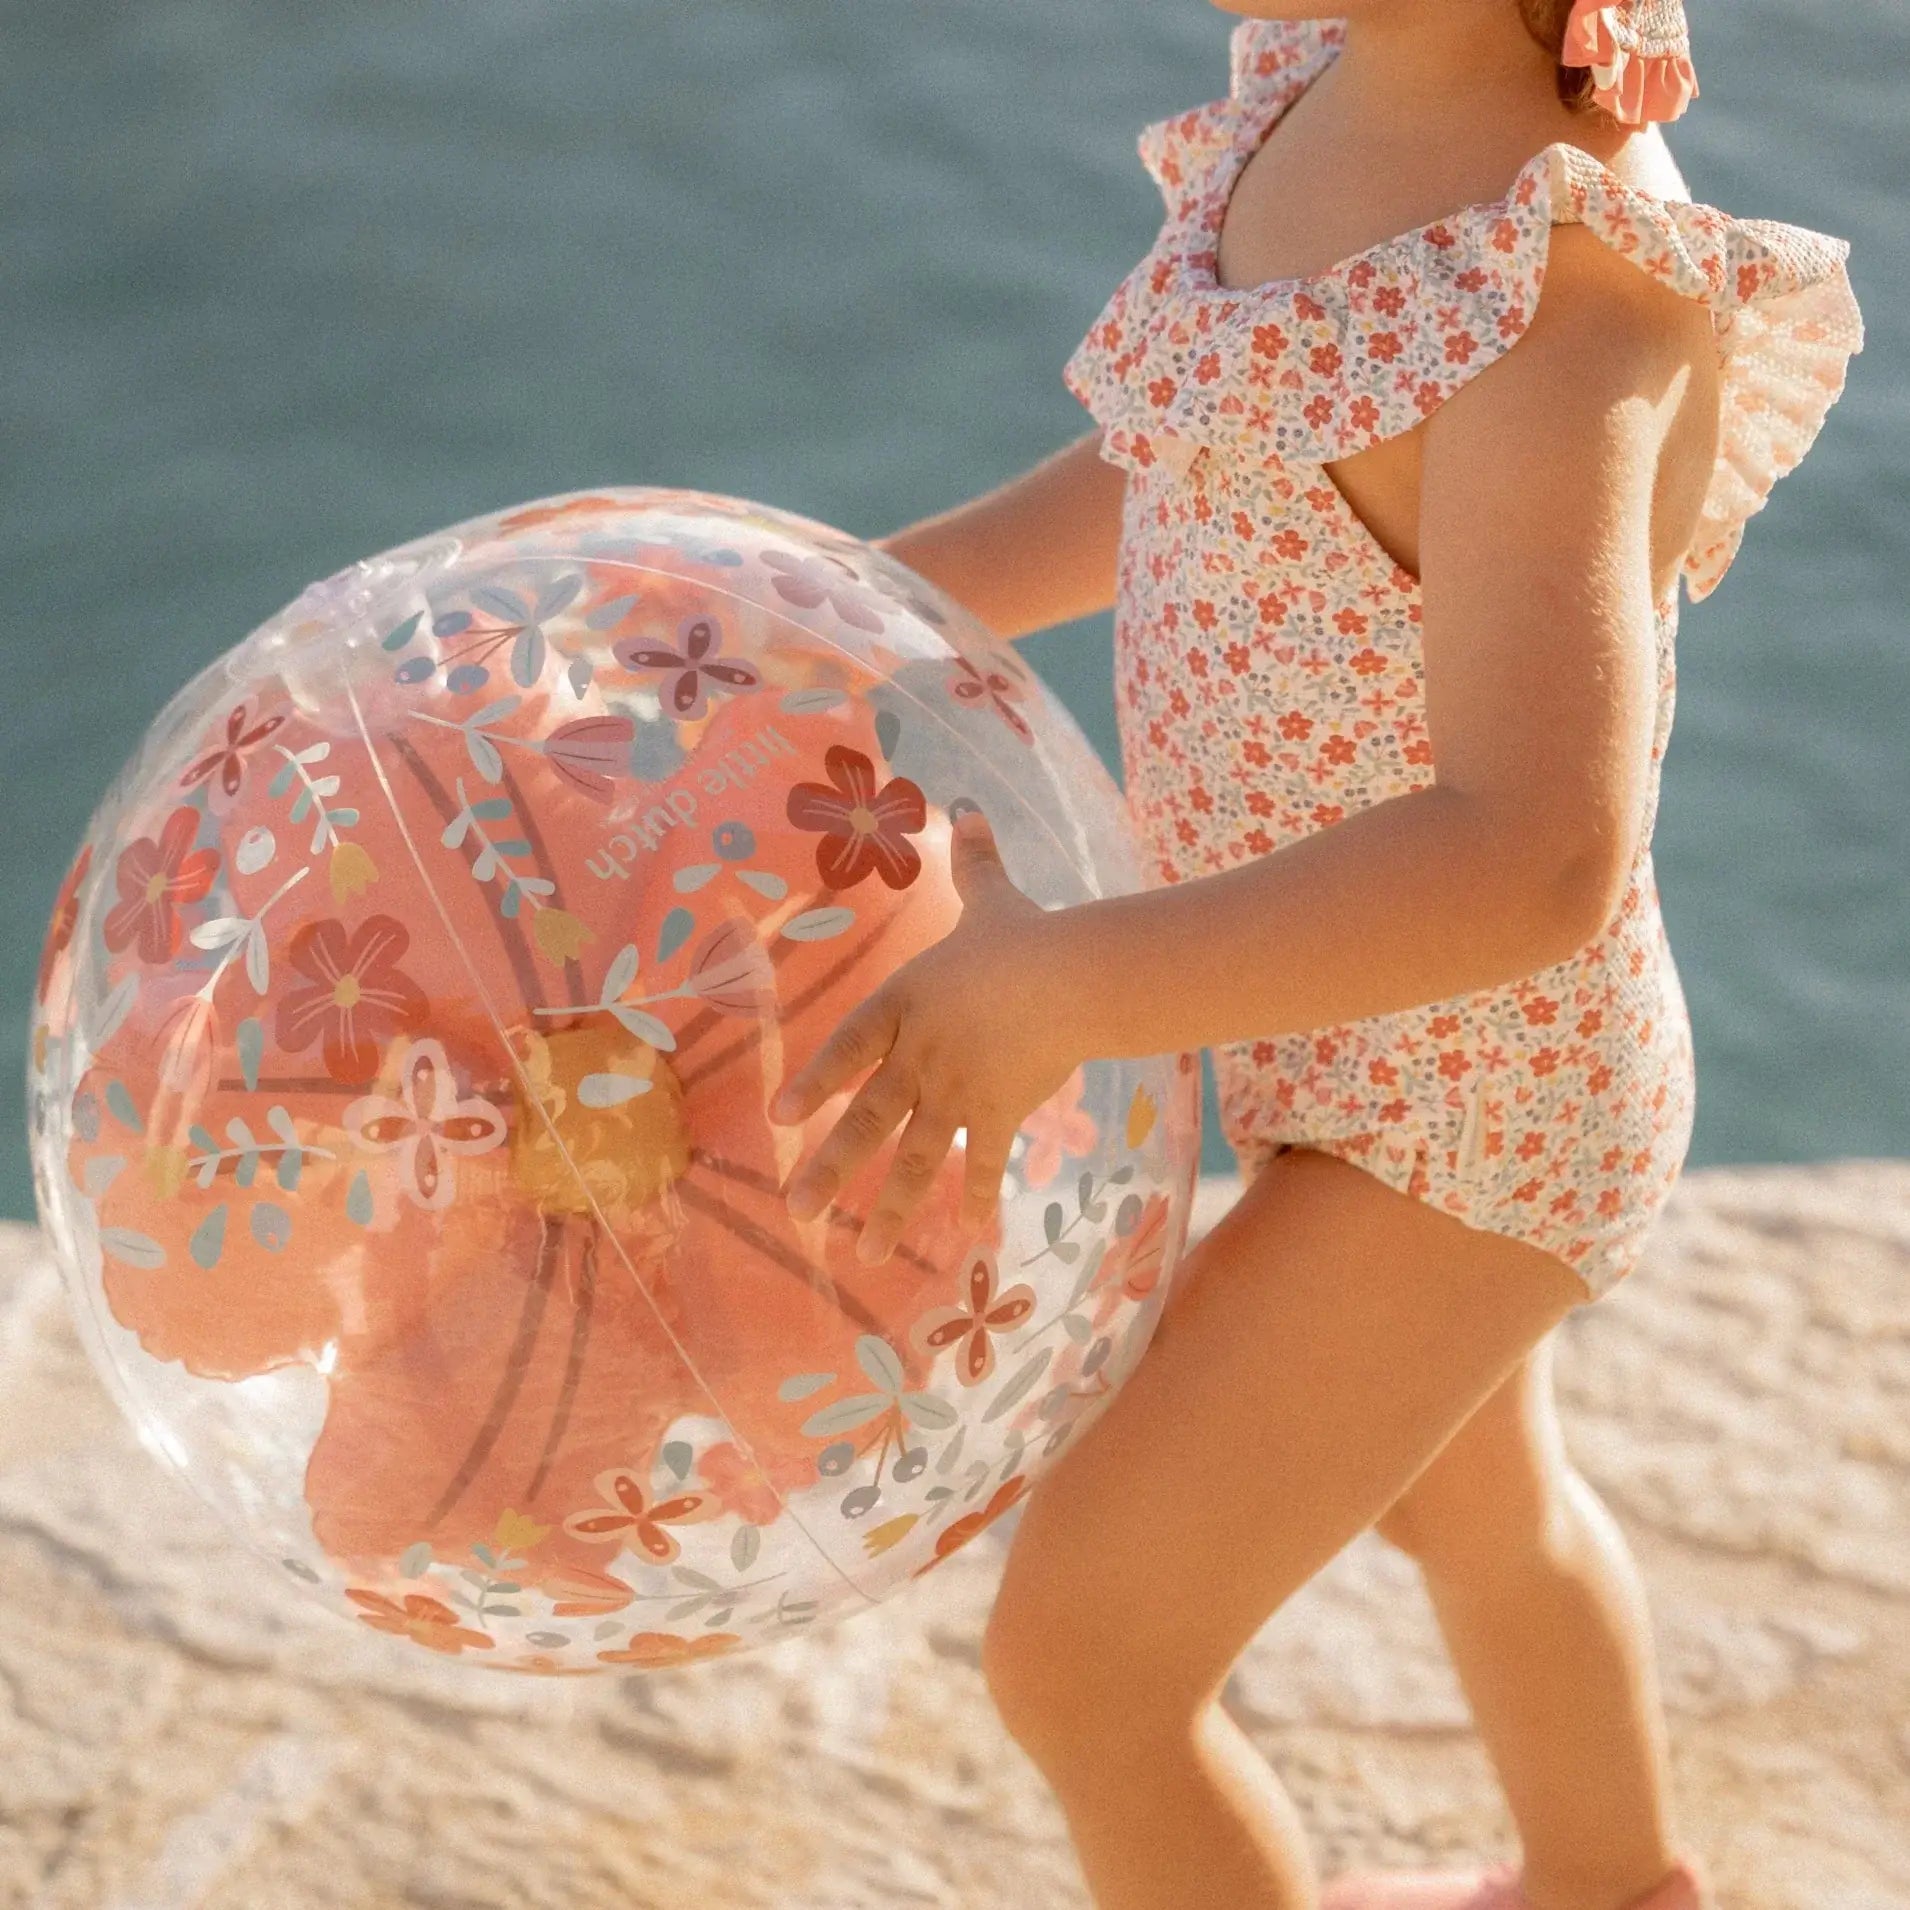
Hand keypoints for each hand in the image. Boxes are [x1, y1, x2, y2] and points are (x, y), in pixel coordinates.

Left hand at [768, 808, 1088, 1263]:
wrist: (1072, 975)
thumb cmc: (1027, 935)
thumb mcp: (990, 898)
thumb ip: (974, 863)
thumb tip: (970, 810)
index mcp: (903, 1004)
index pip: (846, 1048)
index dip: (813, 1082)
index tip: (779, 1115)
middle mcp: (919, 1055)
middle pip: (866, 1120)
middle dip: (831, 1169)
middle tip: (798, 1209)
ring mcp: (956, 1091)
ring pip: (914, 1158)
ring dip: (889, 1209)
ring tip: (864, 1253)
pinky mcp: (1000, 1112)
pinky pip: (985, 1162)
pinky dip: (979, 1198)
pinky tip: (970, 1236)